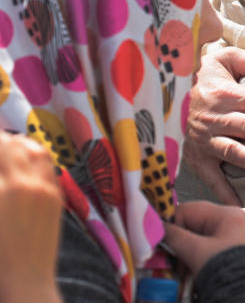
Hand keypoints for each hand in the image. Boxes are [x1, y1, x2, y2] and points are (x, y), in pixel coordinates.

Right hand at [0, 132, 63, 302]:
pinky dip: (35, 155)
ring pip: (35, 151)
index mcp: (5, 192)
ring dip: (18, 143)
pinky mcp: (57, 199)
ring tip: (5, 144)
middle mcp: (27, 186)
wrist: (25, 283)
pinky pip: (48, 166)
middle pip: (11, 147)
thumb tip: (3, 173)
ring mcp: (46, 191)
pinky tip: (24, 158)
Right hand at [163, 200, 244, 275]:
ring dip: (187, 253)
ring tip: (181, 269)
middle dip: (179, 242)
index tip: (159, 239)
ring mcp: (235, 239)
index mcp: (227, 214)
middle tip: (168, 257)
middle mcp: (233, 223)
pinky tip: (192, 273)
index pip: (190, 210)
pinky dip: (197, 260)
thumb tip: (159, 228)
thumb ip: (176, 237)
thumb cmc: (225, 266)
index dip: (171, 223)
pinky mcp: (234, 254)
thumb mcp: (197, 250)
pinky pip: (209, 251)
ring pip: (200, 240)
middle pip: (195, 226)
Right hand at [184, 47, 244, 203]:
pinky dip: (226, 194)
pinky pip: (211, 178)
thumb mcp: (227, 57)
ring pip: (234, 152)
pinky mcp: (196, 158)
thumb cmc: (202, 74)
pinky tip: (242, 207)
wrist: (156, 91)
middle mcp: (217, 117)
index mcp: (228, 93)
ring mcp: (205, 140)